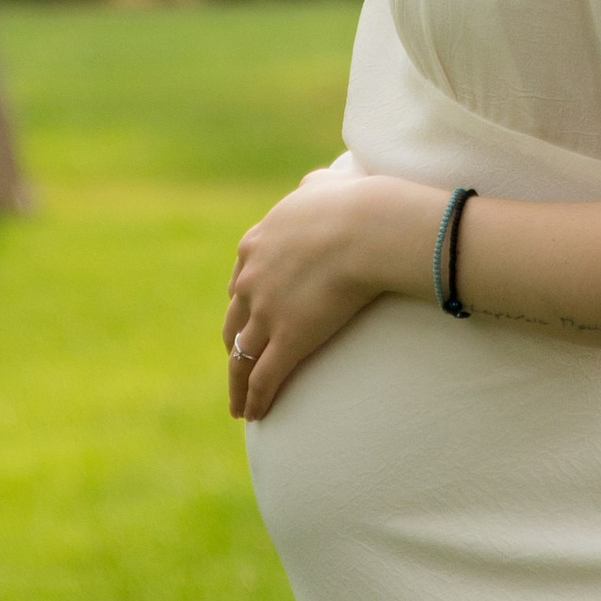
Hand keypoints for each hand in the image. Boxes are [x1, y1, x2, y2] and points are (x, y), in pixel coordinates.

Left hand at [225, 164, 434, 420]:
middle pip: (234, 322)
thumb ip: (314, 187)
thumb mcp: (324, 184)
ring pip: (242, 358)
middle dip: (235, 345)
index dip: (243, 305)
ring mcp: (266, 312)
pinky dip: (257, 399)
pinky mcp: (287, 339)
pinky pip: (265, 377)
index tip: (247, 321)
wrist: (366, 228)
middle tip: (239, 363)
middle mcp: (252, 280)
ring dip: (238, 385)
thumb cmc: (355, 203)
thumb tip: (317, 184)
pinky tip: (256, 416)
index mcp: (257, 244)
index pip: (240, 284)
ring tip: (239, 407)